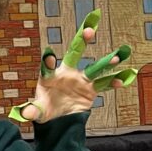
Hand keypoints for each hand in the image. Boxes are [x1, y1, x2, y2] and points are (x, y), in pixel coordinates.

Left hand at [12, 9, 137, 123]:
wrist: (58, 120)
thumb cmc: (45, 111)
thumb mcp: (38, 112)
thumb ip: (32, 111)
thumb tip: (25, 114)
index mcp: (50, 76)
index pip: (48, 65)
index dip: (48, 60)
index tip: (48, 54)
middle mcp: (67, 73)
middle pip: (74, 53)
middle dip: (82, 41)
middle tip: (89, 29)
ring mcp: (80, 80)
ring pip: (95, 68)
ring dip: (106, 62)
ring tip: (118, 55)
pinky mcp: (90, 90)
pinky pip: (104, 85)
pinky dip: (114, 82)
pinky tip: (125, 77)